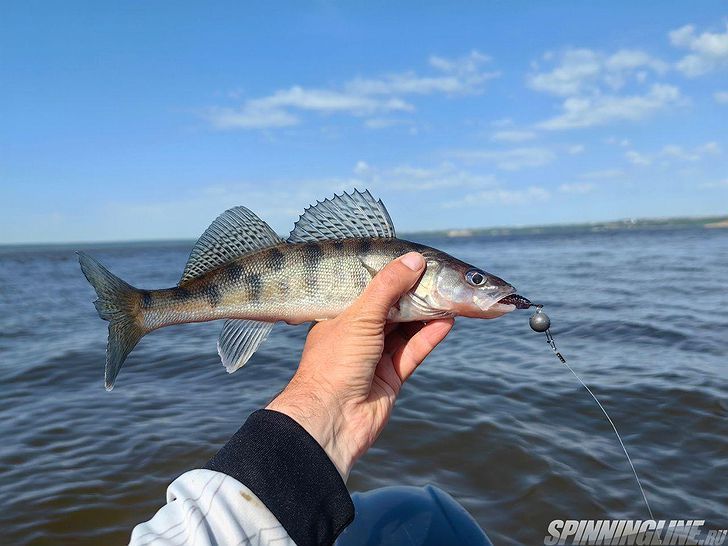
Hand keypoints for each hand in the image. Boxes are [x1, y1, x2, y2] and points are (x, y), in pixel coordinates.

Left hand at [266, 252, 453, 478]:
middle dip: (416, 294)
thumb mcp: (360, 316)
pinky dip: (430, 336)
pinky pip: (414, 351)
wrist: (330, 419)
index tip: (419, 262)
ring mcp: (375, 356)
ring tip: (450, 296)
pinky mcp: (391, 376)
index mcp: (341, 315)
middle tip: (441, 278)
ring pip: (406, 329)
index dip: (395, 275)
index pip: (372, 288)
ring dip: (427, 314)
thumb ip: (388, 286)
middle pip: (393, 308)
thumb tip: (414, 259)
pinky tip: (447, 321)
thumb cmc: (335, 362)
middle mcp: (358, 334)